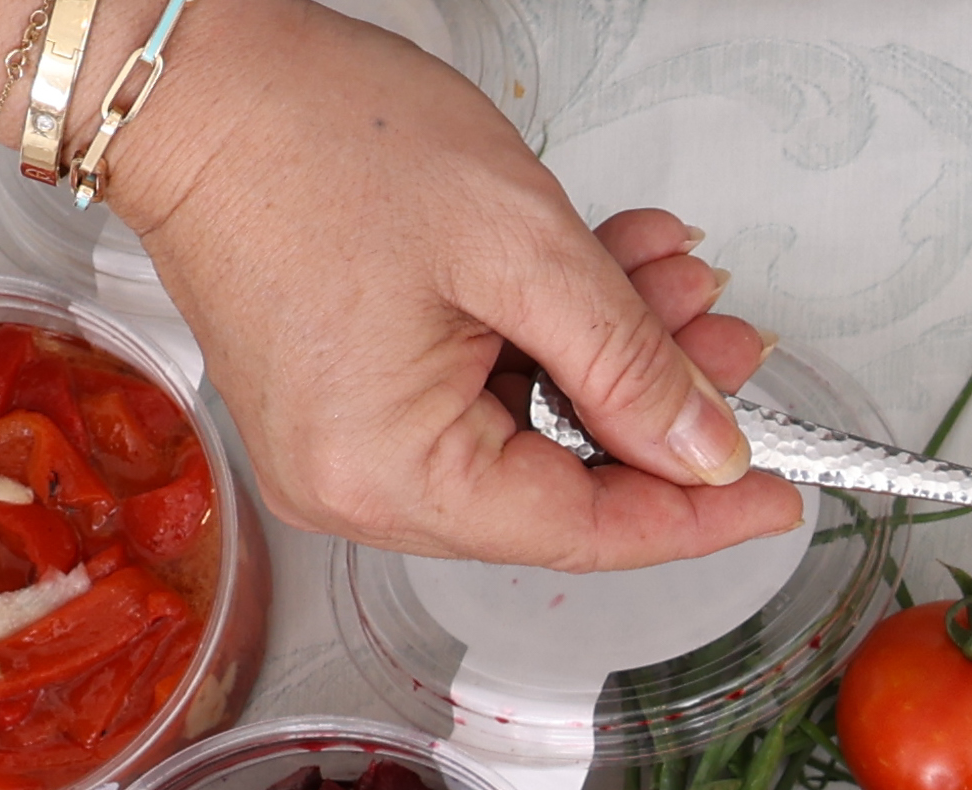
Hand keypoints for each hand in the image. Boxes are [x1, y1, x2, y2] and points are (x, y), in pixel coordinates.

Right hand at [106, 0, 792, 570]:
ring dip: (612, 355)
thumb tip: (707, 451)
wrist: (191, 76)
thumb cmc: (318, 138)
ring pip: (530, 427)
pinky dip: (547, 336)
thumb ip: (628, 364)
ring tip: (678, 282)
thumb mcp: (521, 247)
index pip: (584, 532)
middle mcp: (355, 484)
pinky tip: (609, 274)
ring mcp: (344, 443)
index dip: (696, 512)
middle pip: (560, 482)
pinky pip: (477, 390)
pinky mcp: (346, 395)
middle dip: (658, 406)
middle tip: (734, 342)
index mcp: (390, 473)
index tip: (780, 494)